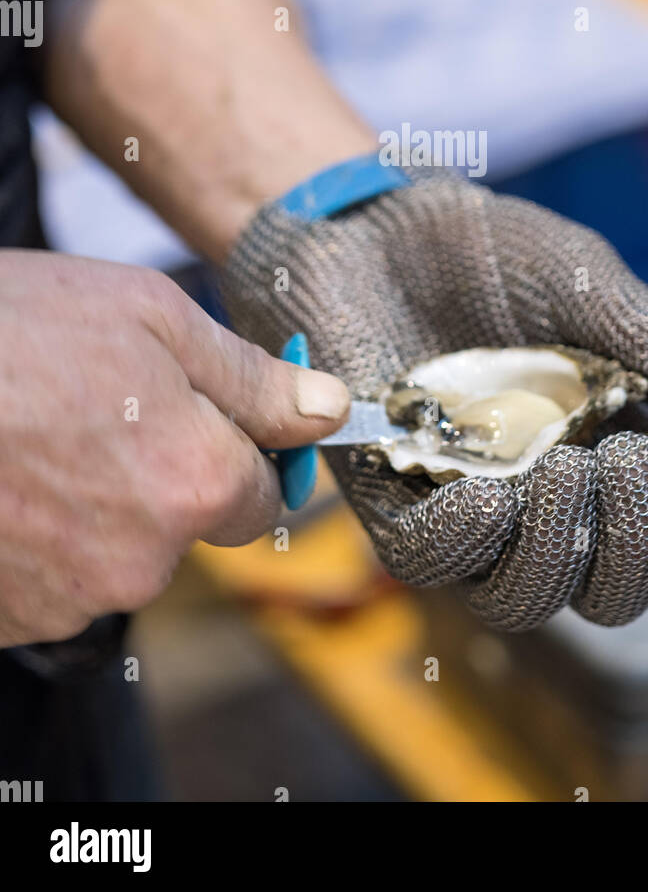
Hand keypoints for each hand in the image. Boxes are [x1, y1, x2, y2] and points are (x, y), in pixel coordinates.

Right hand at [0, 251, 348, 645]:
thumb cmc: (14, 330)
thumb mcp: (153, 317)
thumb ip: (252, 379)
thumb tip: (329, 409)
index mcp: (196, 483)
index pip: (263, 495)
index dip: (237, 448)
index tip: (201, 415)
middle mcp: (142, 559)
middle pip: (187, 524)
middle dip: (161, 472)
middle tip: (96, 405)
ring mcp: (68, 597)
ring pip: (117, 551)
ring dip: (95, 503)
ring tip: (37, 434)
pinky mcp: (10, 617)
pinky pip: (54, 577)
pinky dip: (39, 536)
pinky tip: (9, 477)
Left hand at [222, 174, 647, 629]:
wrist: (376, 224)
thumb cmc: (489, 251)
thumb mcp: (583, 282)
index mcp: (615, 443)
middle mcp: (551, 493)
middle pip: (616, 584)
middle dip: (639, 540)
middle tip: (625, 458)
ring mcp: (472, 505)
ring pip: (530, 596)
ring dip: (561, 552)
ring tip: (564, 470)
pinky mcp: (393, 500)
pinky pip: (431, 564)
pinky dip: (466, 544)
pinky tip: (487, 497)